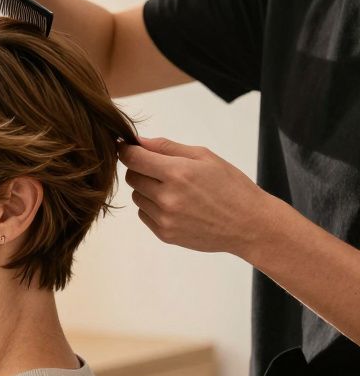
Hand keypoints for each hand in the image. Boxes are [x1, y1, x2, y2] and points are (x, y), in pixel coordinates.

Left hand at [119, 136, 271, 256]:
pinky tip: (175, 205)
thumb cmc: (231, 187)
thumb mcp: (205, 157)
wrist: (249, 224)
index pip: (133, 158)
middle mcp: (167, 197)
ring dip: (147, 189)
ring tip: (174, 189)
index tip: (127, 148)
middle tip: (161, 170)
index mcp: (177, 173)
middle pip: (131, 177)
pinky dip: (152, 207)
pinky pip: (144, 214)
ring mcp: (165, 218)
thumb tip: (138, 141)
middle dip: (140, 169)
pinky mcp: (165, 234)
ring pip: (136, 196)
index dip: (127, 151)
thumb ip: (167, 147)